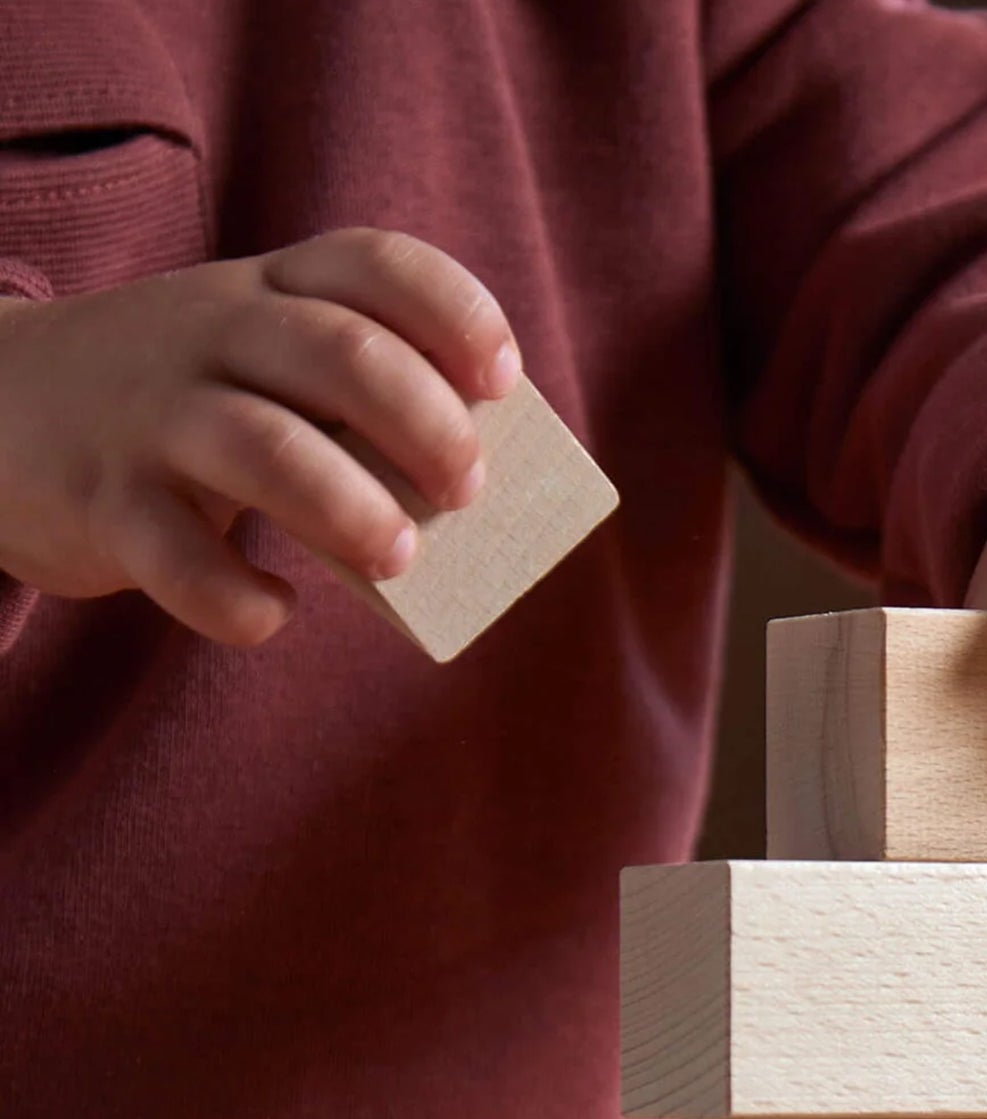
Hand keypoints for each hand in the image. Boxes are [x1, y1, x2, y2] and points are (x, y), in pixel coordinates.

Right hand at [0, 228, 520, 646]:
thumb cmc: (182, 397)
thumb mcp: (257, 357)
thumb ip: (351, 396)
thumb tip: (475, 487)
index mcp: (268, 290)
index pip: (374, 263)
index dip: (455, 314)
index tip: (503, 381)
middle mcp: (210, 333)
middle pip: (338, 353)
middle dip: (426, 425)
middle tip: (467, 491)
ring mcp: (153, 417)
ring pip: (264, 447)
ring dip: (352, 510)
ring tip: (400, 557)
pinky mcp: (105, 505)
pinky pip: (178, 560)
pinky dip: (239, 601)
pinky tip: (275, 610)